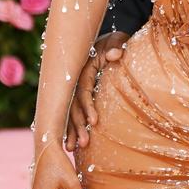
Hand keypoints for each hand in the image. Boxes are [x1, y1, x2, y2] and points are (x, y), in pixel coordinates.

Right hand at [65, 31, 128, 150]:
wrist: (111, 42)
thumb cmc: (116, 42)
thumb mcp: (118, 39)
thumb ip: (117, 45)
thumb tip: (114, 55)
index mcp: (83, 68)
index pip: (83, 90)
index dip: (87, 106)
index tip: (94, 122)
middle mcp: (76, 80)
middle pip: (73, 105)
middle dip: (77, 125)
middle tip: (84, 143)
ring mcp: (75, 88)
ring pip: (70, 111)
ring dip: (71, 130)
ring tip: (72, 149)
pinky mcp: (78, 95)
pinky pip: (72, 112)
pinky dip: (70, 127)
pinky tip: (71, 143)